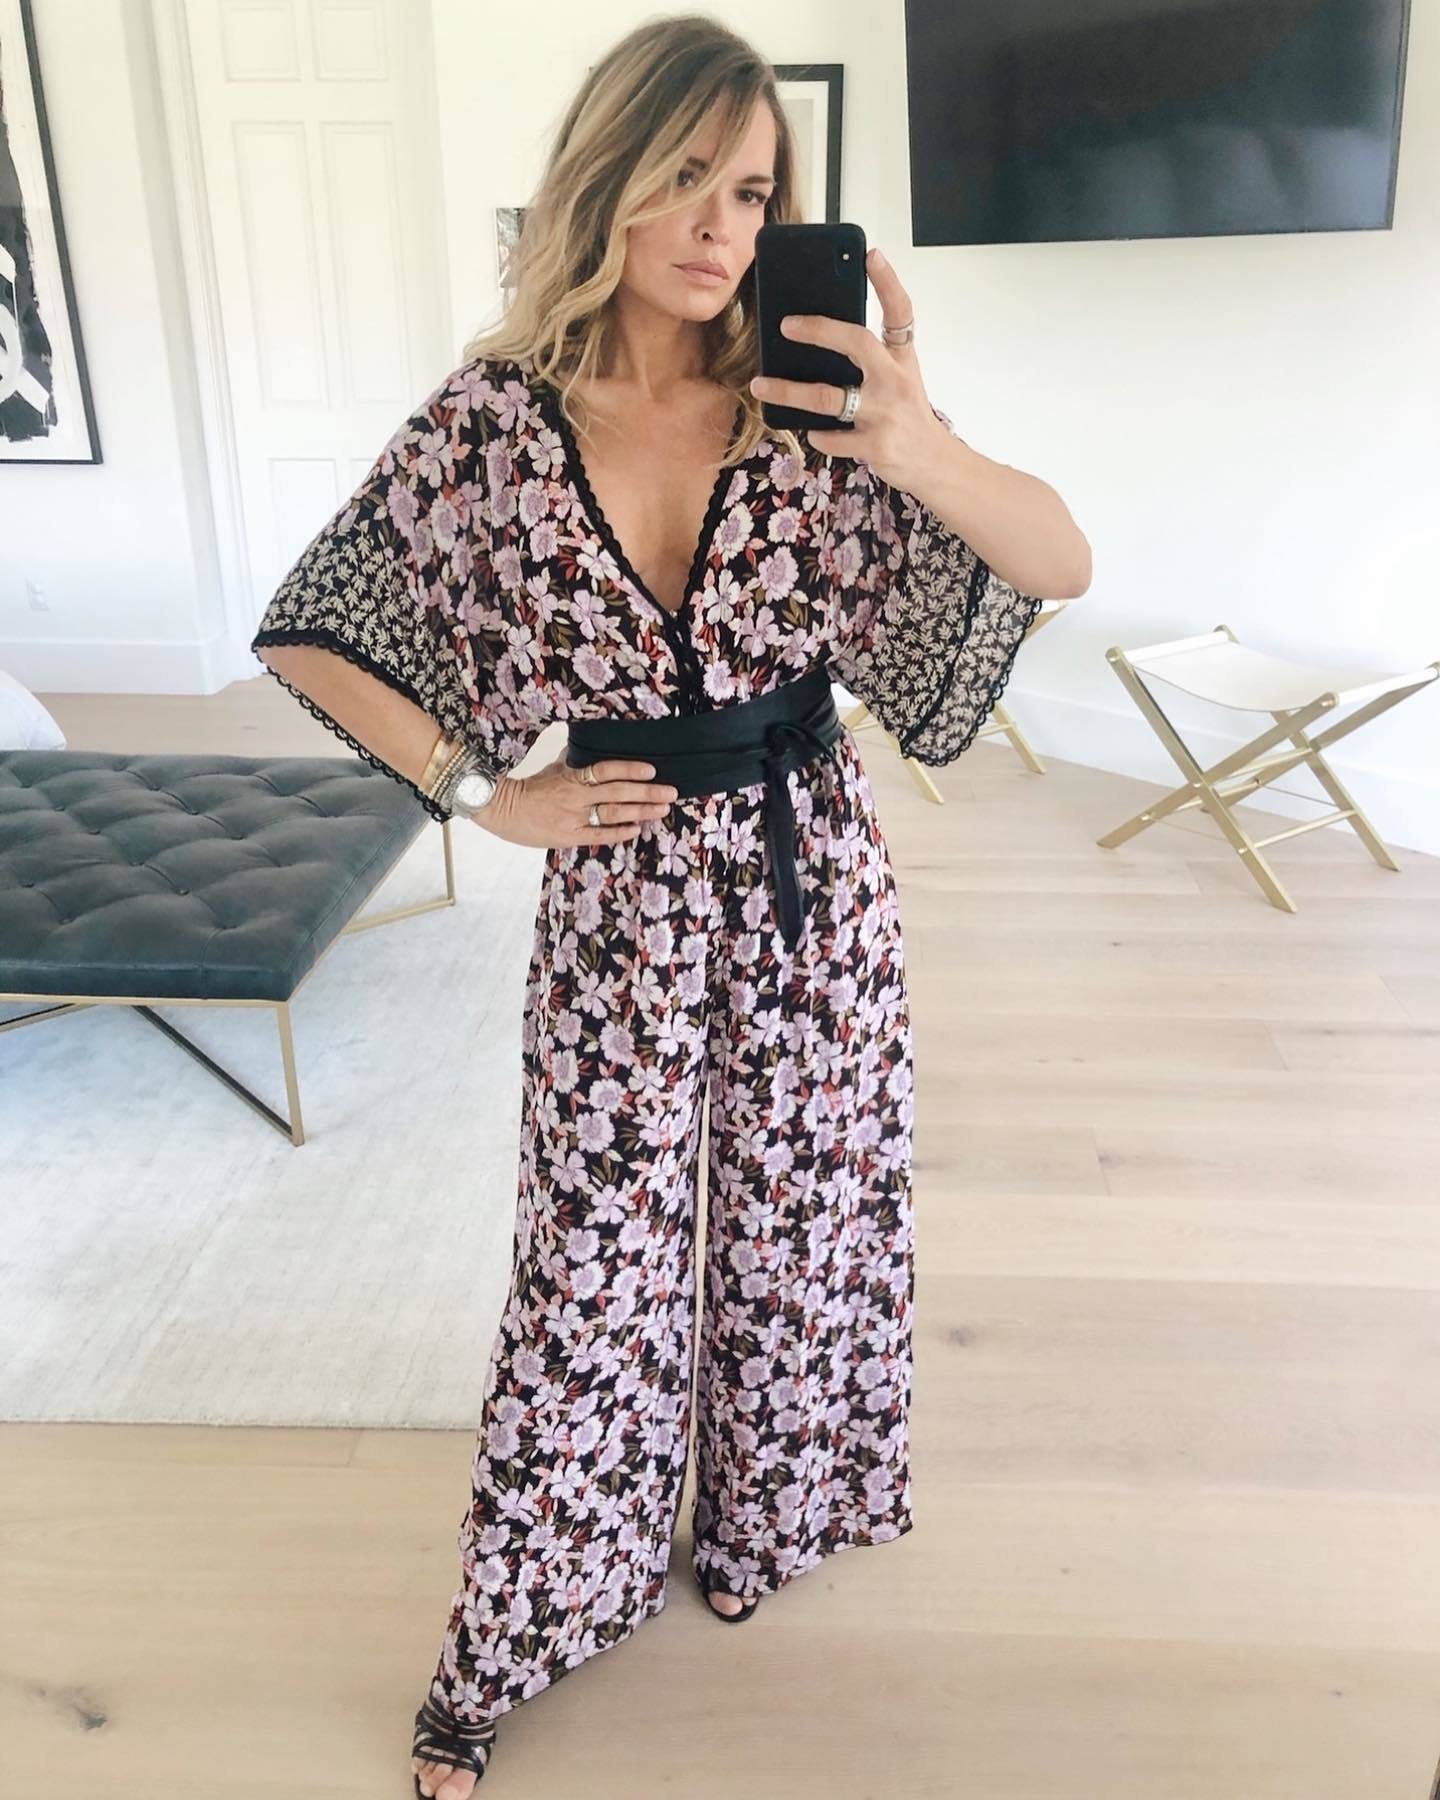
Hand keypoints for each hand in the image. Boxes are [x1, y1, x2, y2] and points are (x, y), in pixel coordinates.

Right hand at [471, 746, 678, 848]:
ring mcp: (574, 818)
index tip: (652, 769)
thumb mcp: (553, 766)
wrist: (502, 809)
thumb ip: (574, 757)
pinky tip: (636, 829)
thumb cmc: (530, 787)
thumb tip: (588, 740)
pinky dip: (619, 833)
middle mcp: (576, 796)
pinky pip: (599, 834)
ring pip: (614, 814)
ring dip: (641, 811)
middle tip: (671, 791)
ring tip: (662, 809)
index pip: (606, 769)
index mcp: (572, 776)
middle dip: (647, 792)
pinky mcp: (569, 836)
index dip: (630, 768)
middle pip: (618, 793)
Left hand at [747, 246, 945, 486]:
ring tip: (760, 385)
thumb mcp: (899, 380)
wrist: (933, 464)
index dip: (887, 281)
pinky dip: (817, 435)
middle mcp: (895, 380)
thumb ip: (871, 361)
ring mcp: (885, 413)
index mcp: (902, 359)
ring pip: (827, 397)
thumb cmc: (908, 416)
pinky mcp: (874, 445)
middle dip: (819, 330)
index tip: (870, 254)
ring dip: (789, 391)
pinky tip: (812, 431)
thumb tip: (819, 340)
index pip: (900, 312)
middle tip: (786, 324)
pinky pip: (830, 437)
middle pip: (856, 343)